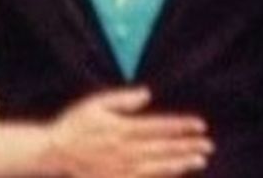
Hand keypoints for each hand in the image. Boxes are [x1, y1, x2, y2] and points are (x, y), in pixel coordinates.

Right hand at [43, 87, 212, 176]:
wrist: (53, 152)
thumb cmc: (75, 124)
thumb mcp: (96, 103)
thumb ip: (123, 99)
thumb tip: (147, 94)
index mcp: (123, 129)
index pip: (159, 126)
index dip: (180, 126)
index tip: (199, 125)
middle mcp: (126, 150)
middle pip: (163, 148)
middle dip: (187, 146)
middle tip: (208, 145)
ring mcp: (122, 168)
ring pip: (158, 166)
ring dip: (180, 162)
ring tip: (200, 159)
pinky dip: (163, 174)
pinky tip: (176, 171)